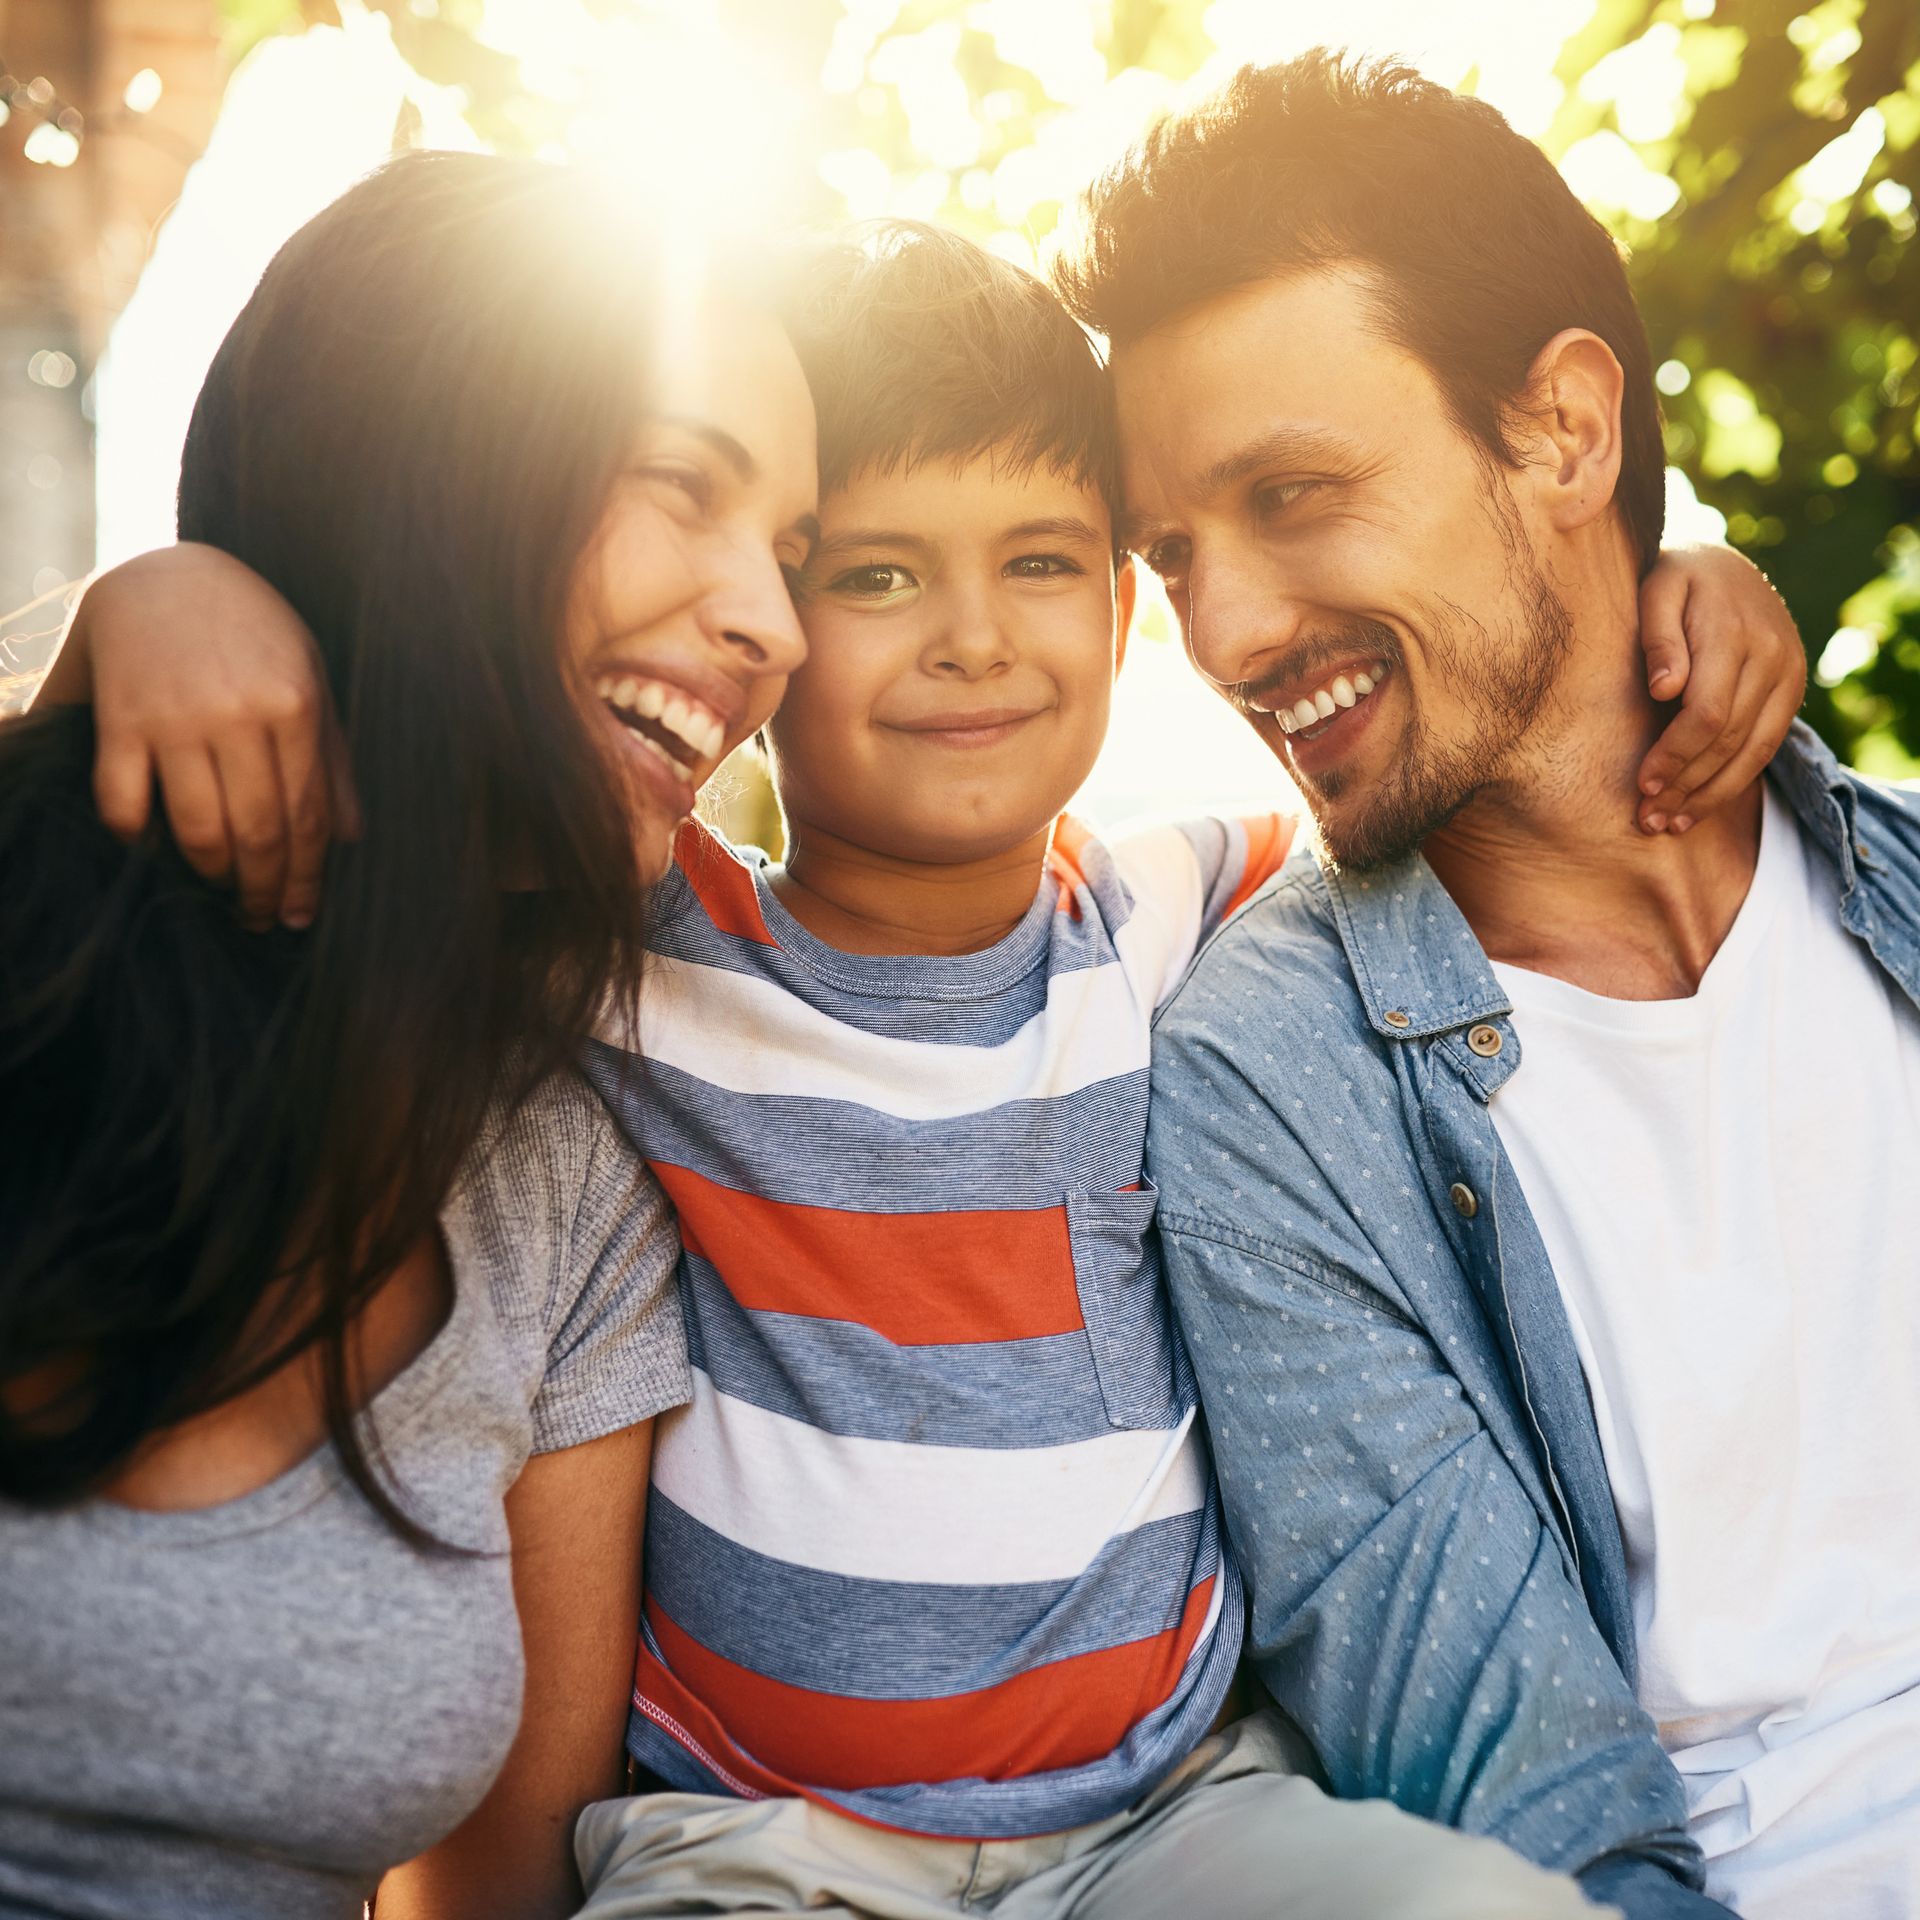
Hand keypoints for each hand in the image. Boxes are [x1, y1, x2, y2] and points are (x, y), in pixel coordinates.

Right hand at [67, 543, 353, 927]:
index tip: (299, 915)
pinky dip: (138, 839)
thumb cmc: (253, 632)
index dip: (305, 876)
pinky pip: (124, 801)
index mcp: (294, 705)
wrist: (165, 574)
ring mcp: (175, 718)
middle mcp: (237, 714)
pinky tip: (156, 854)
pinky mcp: (120, 719)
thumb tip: (351, 838)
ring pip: (198, 827)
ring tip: (221, 894)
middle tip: (261, 919)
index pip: (308, 816)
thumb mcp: (312, 678)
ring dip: (212, 875)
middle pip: (258, 831)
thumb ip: (332, 757)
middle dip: (263, 889)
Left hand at [1634, 543, 1805, 834]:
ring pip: (1753, 751)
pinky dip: (1733, 781)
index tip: (1642, 784)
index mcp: (1734, 633)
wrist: (1724, 565)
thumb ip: (1657, 635)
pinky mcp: (1792, 690)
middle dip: (1687, 784)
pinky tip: (1698, 807)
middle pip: (1730, 739)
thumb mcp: (1656, 589)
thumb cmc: (1673, 579)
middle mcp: (1772, 656)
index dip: (1676, 754)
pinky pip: (1765, 747)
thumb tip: (1663, 688)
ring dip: (1711, 795)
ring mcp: (1789, 674)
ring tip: (1669, 825)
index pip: (1709, 711)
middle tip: (1647, 820)